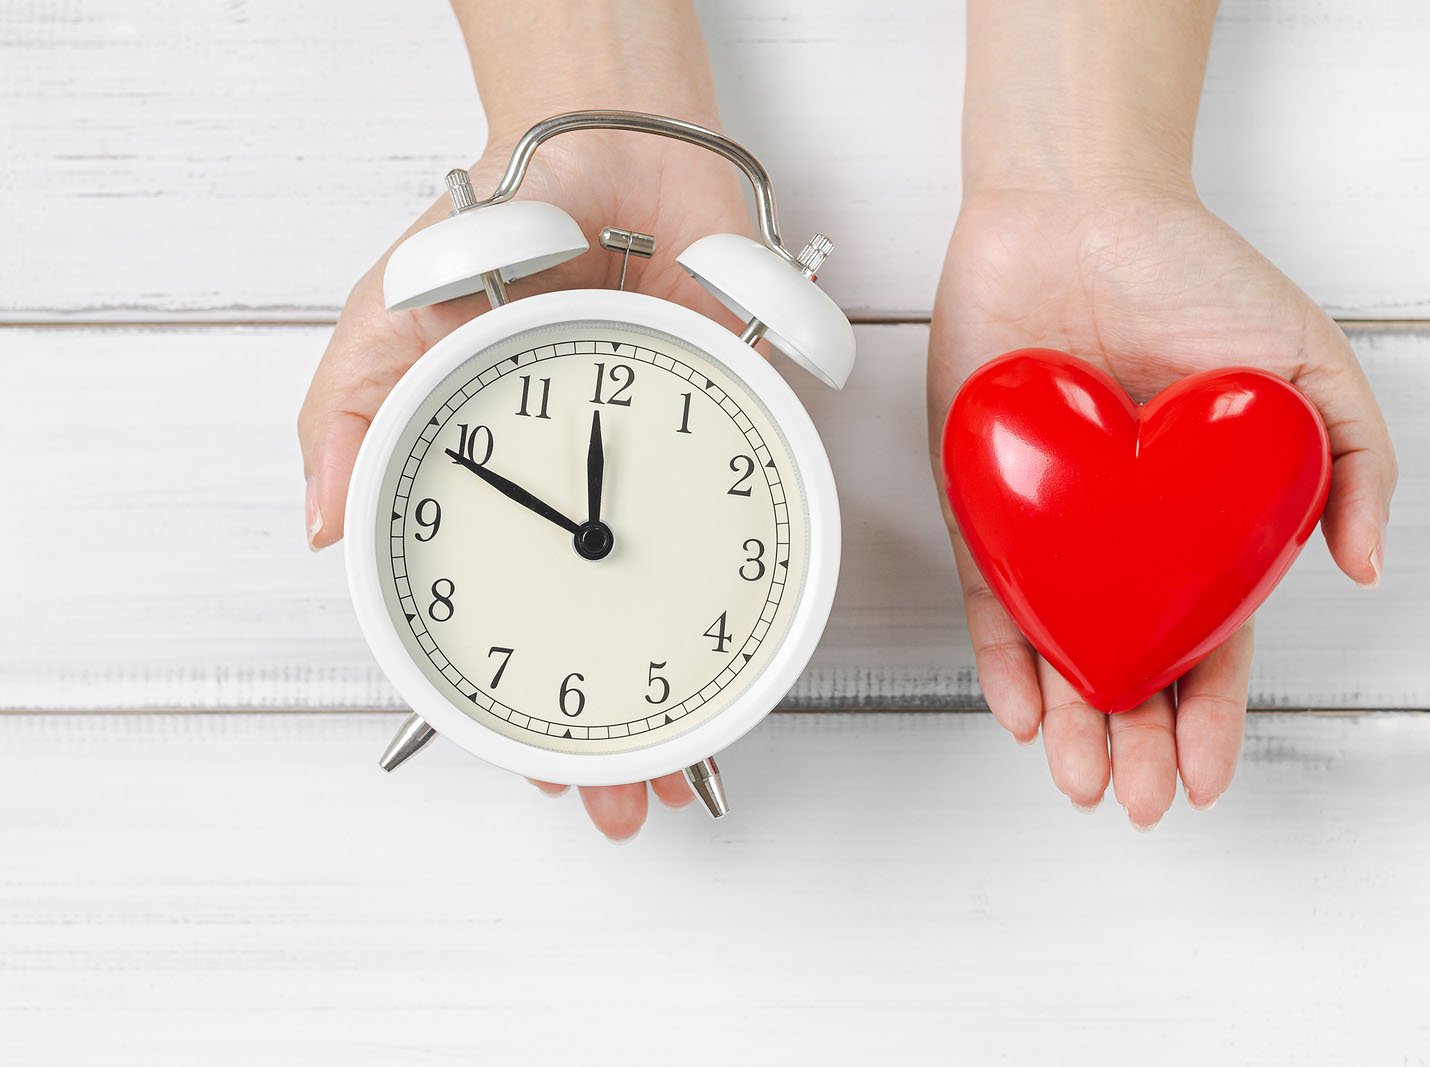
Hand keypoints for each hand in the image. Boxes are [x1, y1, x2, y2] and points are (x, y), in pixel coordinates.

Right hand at [298, 11, 748, 837]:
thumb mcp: (387, 327)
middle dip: (614, 736)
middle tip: (622, 798)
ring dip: (693, 694)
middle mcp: (592, 506)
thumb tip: (324, 527)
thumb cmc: (495, 244)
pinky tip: (758, 652)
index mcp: (502, 500)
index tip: (544, 763)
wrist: (606, 155)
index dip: (518, 705)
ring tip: (687, 765)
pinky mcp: (740, 438)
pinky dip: (764, 591)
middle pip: (604, 642)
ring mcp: (669, 481)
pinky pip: (763, 522)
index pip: (502, 627)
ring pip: (684, 609)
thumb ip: (347, 419)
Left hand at [928, 185, 1397, 827]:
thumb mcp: (1311, 364)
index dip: (1208, 717)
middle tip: (1130, 798)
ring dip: (1069, 721)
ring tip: (1079, 776)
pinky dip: (1003, 654)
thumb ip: (1351, 465)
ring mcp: (1054, 523)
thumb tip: (1366, 567)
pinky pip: (990, 593)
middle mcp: (1128, 536)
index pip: (1211, 641)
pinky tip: (1020, 708)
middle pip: (1131, 661)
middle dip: (1132, 741)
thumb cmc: (1193, 273)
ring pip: (1060, 647)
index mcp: (1206, 521)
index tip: (1203, 778)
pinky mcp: (983, 500)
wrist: (1077, 208)